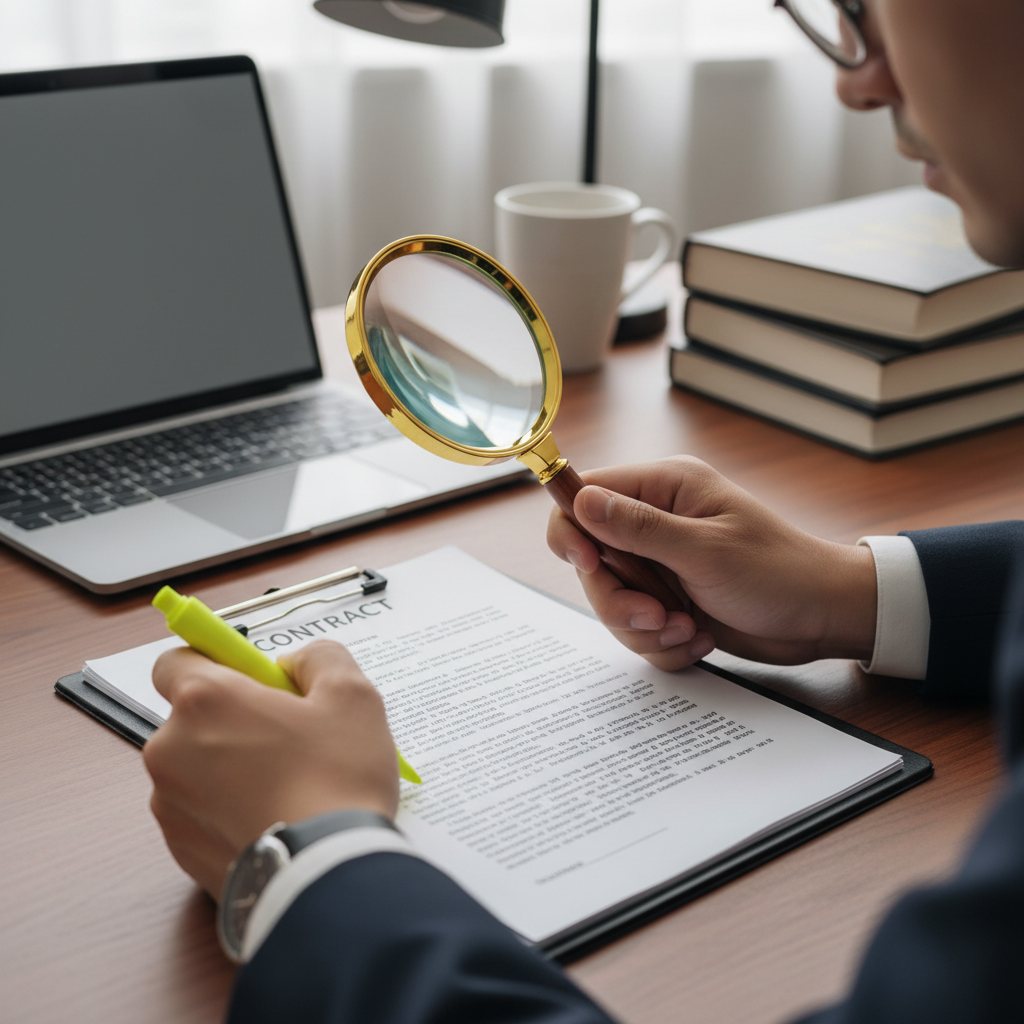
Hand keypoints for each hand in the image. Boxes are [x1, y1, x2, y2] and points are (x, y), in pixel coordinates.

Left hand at [143, 639, 398, 898]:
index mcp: (204, 701)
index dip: (216, 664)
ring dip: (231, 767)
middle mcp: (170, 749)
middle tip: (290, 737)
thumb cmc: (337, 779)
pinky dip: (230, 810)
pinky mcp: (179, 851)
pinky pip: (201, 813)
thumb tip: (296, 664)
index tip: (253, 680)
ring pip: (197, 767)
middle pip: (193, 717)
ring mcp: (169, 805)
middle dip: (235, 720)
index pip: (176, 661)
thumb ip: (321, 658)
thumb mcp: (352, 695)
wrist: (326, 876)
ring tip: (289, 786)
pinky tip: (277, 819)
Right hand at [547, 456, 876, 670]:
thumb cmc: (778, 573)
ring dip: (644, 628)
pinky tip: (699, 639)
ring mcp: (659, 564)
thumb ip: (638, 528)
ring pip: (610, 601)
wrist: (823, 618)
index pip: (584, 496)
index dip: (574, 533)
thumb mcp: (705, 551)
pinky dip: (663, 644)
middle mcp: (654, 523)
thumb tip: (581, 501)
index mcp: (663, 488)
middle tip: (656, 616)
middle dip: (618, 599)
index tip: (592, 566)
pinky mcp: (667, 601)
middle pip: (591, 561)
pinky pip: (636, 628)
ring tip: (688, 630)